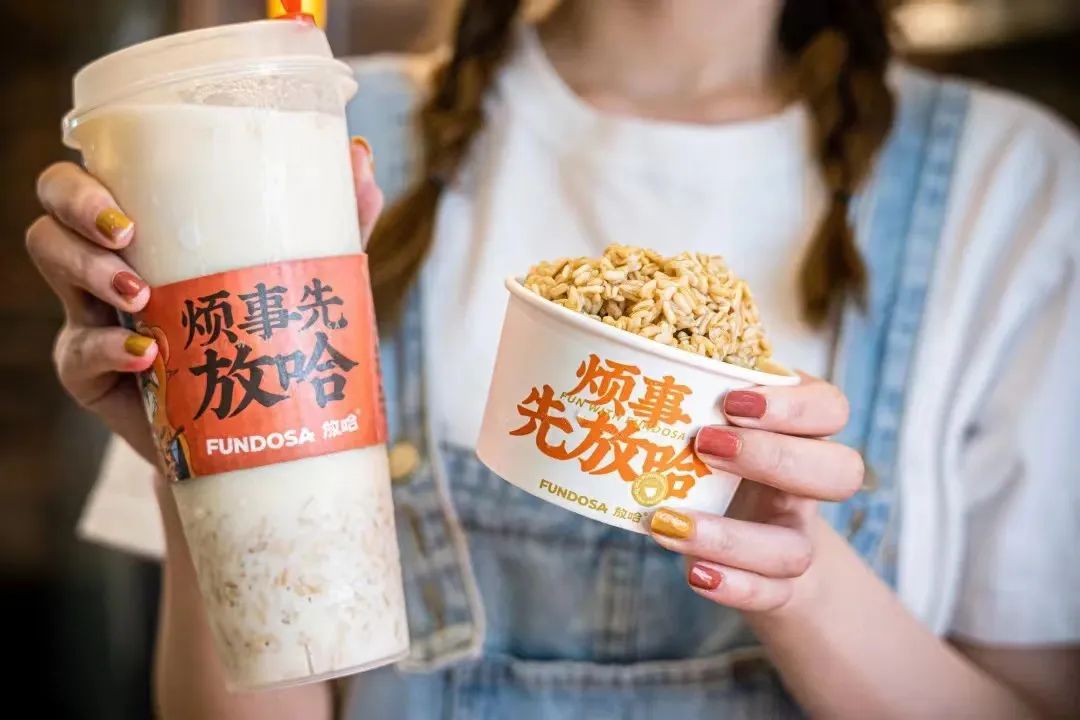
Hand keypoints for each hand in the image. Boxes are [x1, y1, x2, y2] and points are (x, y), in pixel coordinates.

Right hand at [25, 137, 382, 465]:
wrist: (251, 431)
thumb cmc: (268, 334)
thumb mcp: (302, 274)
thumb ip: (332, 221)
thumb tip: (360, 155)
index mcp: (146, 235)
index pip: (83, 187)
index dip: (83, 187)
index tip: (129, 210)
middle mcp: (106, 270)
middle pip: (49, 220)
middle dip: (77, 216)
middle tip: (126, 236)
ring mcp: (92, 322)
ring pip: (52, 273)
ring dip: (89, 273)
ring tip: (140, 296)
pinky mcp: (93, 376)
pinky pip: (77, 355)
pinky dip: (109, 351)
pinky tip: (146, 354)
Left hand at [648, 375, 862, 613]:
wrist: (752, 542)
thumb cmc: (722, 460)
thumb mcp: (716, 419)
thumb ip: (695, 391)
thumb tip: (625, 348)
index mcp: (800, 431)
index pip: (830, 409)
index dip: (792, 406)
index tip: (730, 401)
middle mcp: (808, 485)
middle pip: (840, 473)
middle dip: (773, 457)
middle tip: (704, 446)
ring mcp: (794, 537)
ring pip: (794, 548)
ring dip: (730, 538)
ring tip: (665, 522)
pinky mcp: (777, 586)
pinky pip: (771, 594)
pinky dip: (734, 586)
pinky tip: (693, 574)